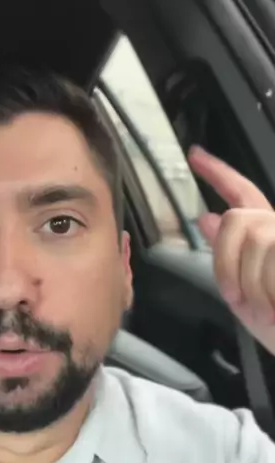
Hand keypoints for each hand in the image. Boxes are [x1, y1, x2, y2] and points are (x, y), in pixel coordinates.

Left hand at [188, 145, 274, 355]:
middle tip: (236, 296)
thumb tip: (207, 217)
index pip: (242, 194)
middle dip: (224, 260)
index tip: (196, 156)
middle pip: (235, 218)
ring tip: (267, 307)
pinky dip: (266, 289)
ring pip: (252, 239)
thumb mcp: (244, 295)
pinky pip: (270, 256)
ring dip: (250, 282)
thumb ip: (226, 256)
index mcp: (269, 236)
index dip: (218, 172)